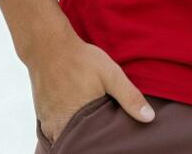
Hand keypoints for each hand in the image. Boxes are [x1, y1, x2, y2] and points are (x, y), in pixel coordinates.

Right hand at [28, 27, 154, 142]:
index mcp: (77, 123)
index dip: (100, 143)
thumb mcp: (111, 75)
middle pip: (77, 143)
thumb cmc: (81, 60)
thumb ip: (129, 97)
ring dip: (76, 134)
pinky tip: (75, 115)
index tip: (110, 139)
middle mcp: (59, 128)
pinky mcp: (42, 116)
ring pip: (65, 137)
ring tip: (89, 122)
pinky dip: (64, 127)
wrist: (50, 47)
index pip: (91, 145)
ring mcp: (48, 123)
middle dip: (88, 140)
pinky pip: (54, 130)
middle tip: (101, 129)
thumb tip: (149, 118)